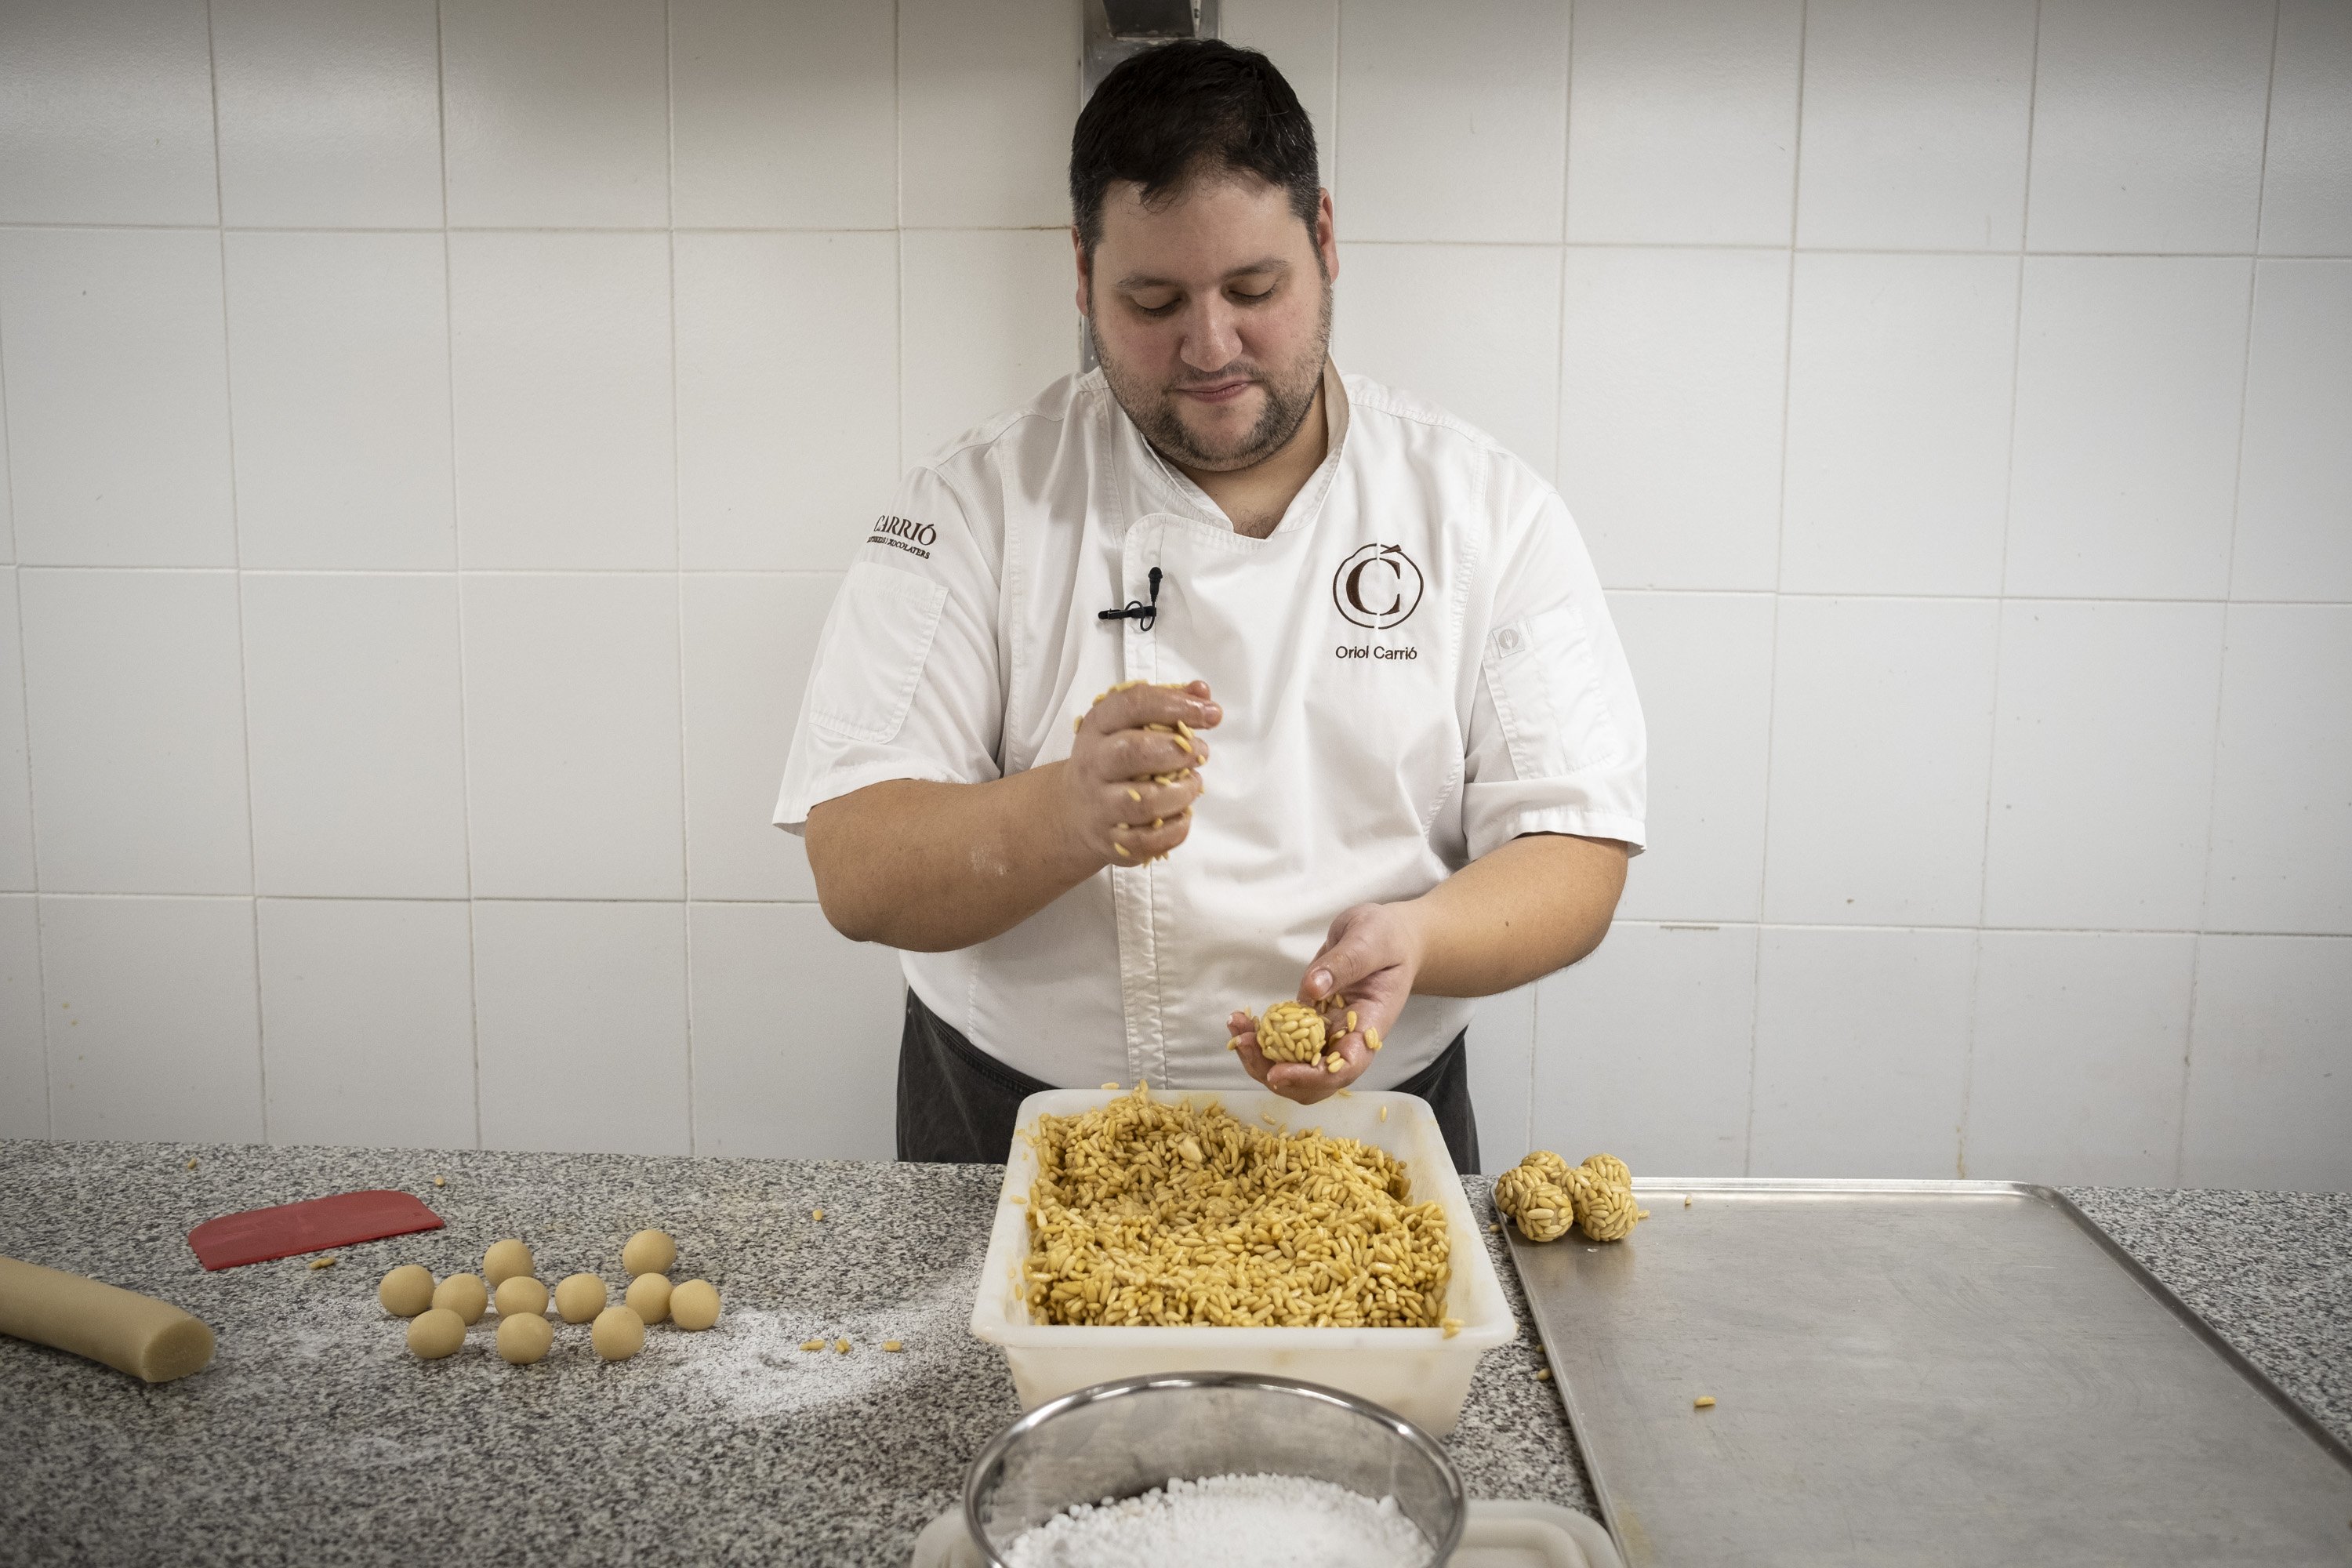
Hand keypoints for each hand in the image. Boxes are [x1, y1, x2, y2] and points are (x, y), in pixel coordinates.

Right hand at [1056, 680, 1218, 868]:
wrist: (1075, 810)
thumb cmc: (1114, 758)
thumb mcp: (1129, 724)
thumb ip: (1168, 703)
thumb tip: (1202, 691)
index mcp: (1098, 726)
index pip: (1133, 705)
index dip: (1178, 705)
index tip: (1213, 713)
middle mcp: (1093, 764)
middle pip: (1133, 753)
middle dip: (1177, 750)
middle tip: (1200, 752)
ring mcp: (1100, 805)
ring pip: (1143, 802)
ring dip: (1182, 792)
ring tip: (1194, 783)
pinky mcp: (1111, 840)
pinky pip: (1147, 841)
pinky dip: (1176, 829)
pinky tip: (1183, 813)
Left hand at [1229, 901, 1423, 1105]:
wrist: (1389, 936)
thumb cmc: (1387, 937)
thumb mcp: (1370, 940)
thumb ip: (1345, 963)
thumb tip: (1313, 988)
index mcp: (1370, 1026)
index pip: (1345, 1067)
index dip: (1311, 1077)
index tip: (1277, 1072)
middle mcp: (1346, 1039)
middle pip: (1313, 1082)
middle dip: (1275, 1073)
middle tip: (1244, 1043)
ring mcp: (1325, 1035)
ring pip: (1293, 1068)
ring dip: (1260, 1059)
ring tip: (1236, 1027)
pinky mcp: (1307, 1024)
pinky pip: (1281, 1044)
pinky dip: (1258, 1039)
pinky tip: (1239, 1020)